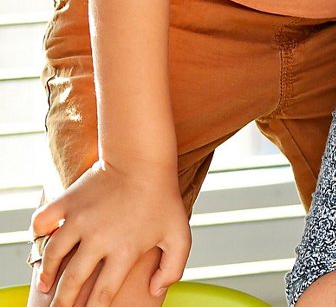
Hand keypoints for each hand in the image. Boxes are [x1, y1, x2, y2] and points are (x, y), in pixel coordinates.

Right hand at [31, 160, 189, 305]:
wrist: (144, 160)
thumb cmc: (163, 199)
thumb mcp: (179, 235)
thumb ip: (172, 268)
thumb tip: (155, 292)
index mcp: (125, 250)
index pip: (103, 292)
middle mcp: (99, 238)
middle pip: (73, 281)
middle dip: (63, 302)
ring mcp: (80, 219)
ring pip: (53, 255)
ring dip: (47, 273)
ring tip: (46, 285)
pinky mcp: (68, 202)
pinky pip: (42, 221)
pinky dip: (37, 233)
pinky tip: (42, 242)